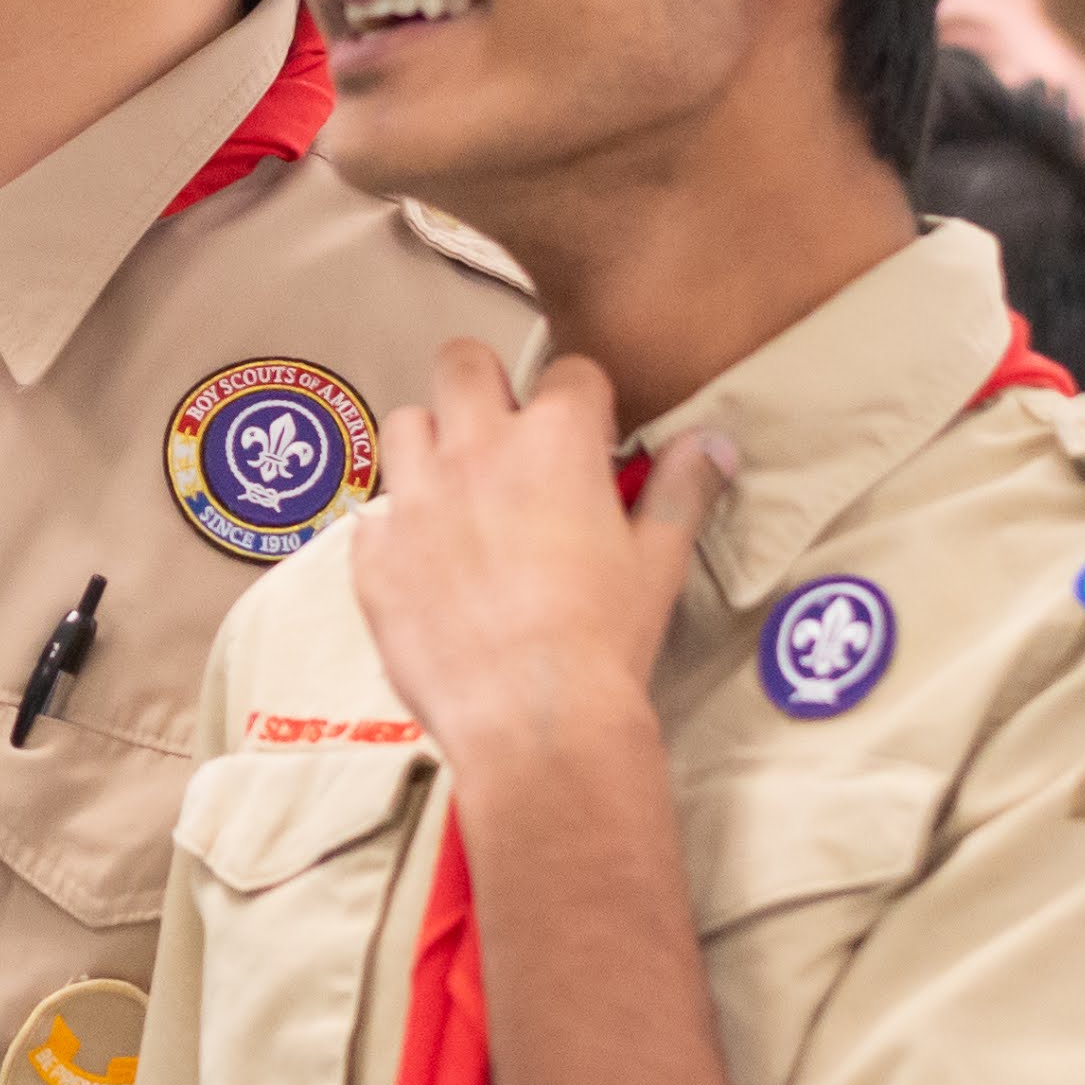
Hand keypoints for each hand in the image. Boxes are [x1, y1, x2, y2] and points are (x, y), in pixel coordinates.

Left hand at [345, 342, 732, 770]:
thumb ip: (680, 488)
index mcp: (556, 439)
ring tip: (458, 494)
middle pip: (461, 363)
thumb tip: (711, 444)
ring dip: (430, 446)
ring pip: (405, 425)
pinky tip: (426, 564)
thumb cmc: (605, 639)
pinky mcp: (373, 553)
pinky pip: (373, 513)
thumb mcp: (658, 560)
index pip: (570, 371)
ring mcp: (415, 498)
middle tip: (504, 437)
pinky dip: (396, 528)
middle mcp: (476, 450)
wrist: (534, 721)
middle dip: (483, 386)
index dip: (582, 401)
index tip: (587, 438)